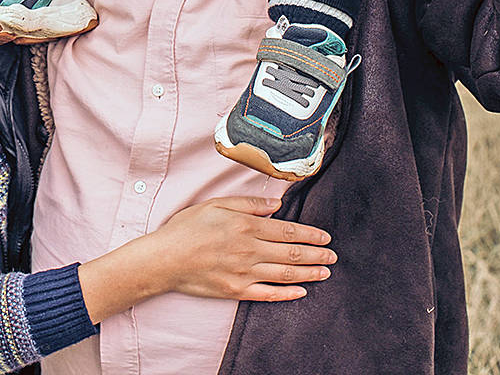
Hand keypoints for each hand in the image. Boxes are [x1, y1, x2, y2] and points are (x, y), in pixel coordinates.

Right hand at [77, 196, 335, 322]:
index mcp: (246, 225)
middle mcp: (249, 250)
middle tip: (334, 255)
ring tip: (326, 272)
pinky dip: (287, 294)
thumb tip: (276, 204)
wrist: (166, 257)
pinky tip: (301, 292)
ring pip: (284, 274)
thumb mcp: (216, 204)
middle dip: (315, 254)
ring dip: (309, 273)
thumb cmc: (188, 227)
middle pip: (290, 254)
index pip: (286, 230)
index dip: (308, 234)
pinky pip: (268, 294)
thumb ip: (248, 204)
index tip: (325, 236)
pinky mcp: (237, 291)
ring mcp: (244, 273)